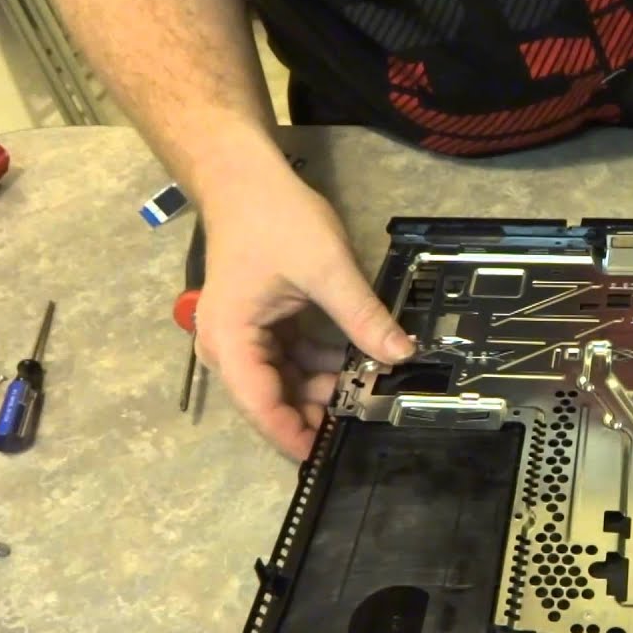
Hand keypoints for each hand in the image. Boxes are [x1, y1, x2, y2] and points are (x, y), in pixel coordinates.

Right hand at [192, 165, 413, 459]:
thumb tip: (403, 355)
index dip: (296, 435)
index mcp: (232, 341)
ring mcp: (244, 338)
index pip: (262, 407)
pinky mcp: (262, 326)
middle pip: (273, 399)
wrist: (243, 178)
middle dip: (318, 409)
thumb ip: (364, 317)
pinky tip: (358, 362)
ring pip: (286, 381)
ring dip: (325, 385)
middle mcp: (229, 348)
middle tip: (367, 413)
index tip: (329, 454)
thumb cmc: (275, 219)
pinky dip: (321, 363)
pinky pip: (292, 359)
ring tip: (371, 384)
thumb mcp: (327, 269)